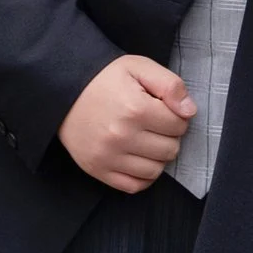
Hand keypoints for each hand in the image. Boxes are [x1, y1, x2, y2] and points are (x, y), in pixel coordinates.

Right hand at [58, 55, 196, 191]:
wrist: (62, 90)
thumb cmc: (104, 78)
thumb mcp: (138, 67)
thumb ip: (170, 85)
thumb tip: (189, 112)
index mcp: (135, 109)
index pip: (179, 125)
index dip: (177, 116)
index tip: (163, 109)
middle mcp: (122, 136)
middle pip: (170, 150)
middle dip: (169, 136)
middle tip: (155, 124)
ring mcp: (109, 156)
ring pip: (155, 170)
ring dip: (157, 156)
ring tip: (146, 139)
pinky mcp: (98, 169)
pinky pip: (134, 186)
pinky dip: (142, 176)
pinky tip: (138, 158)